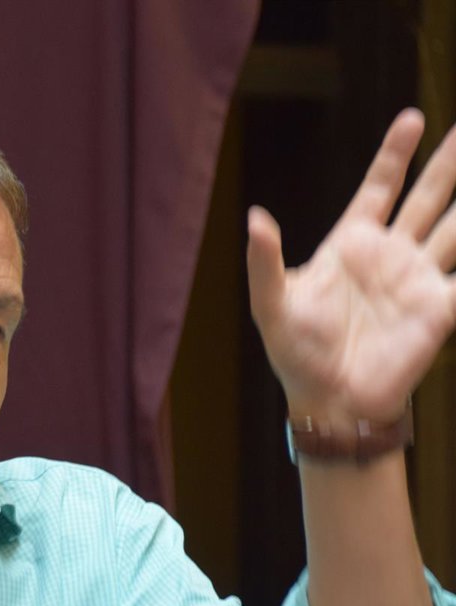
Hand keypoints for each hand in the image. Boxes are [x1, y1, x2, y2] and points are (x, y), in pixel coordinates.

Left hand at [247, 109, 455, 423]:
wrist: (329, 402)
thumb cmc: (295, 354)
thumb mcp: (271, 305)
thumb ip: (265, 262)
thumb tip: (254, 218)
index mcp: (351, 244)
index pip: (379, 188)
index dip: (394, 155)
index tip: (412, 118)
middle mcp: (390, 254)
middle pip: (428, 196)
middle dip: (448, 162)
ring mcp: (418, 279)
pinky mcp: (440, 309)